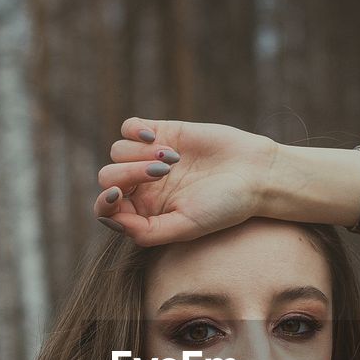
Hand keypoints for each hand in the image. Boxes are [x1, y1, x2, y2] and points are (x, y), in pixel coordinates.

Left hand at [91, 117, 280, 246]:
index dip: (104, 202)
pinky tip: (161, 141)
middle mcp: (142, 186)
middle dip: (129, 173)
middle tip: (164, 173)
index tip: (119, 194)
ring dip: (140, 154)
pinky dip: (136, 131)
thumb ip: (146, 232)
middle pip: (108, 176)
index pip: (106, 209)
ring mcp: (149, 158)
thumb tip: (112, 219)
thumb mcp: (185, 226)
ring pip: (117, 151)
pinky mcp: (161, 132)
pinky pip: (129, 128)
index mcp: (144, 213)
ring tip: (174, 160)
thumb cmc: (224, 206)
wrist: (254, 174)